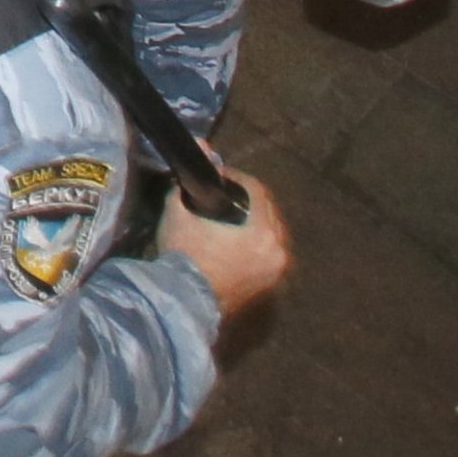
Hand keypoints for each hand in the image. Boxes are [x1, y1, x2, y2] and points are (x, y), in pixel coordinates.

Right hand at [161, 173, 291, 327]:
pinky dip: (256, 249)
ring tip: (230, 224)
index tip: (218, 177)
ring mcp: (277, 275)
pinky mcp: (269, 292)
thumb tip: (198, 151)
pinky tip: (235, 248)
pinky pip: (268, 258)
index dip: (236, 178)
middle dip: (249, 202)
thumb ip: (188, 183)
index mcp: (264, 230)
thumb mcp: (179, 213)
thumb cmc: (183, 256)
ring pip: (272, 237)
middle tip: (224, 198)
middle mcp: (279, 251)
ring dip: (256, 226)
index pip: (257, 190)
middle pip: (270, 213)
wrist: (182, 305)